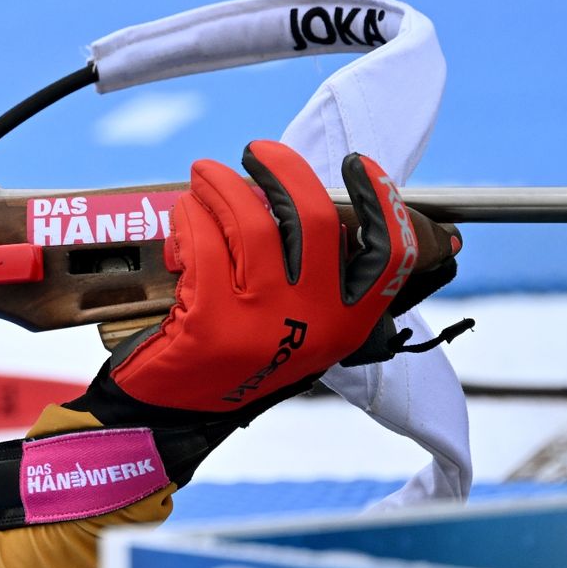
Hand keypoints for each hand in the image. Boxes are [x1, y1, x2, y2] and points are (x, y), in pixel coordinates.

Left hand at [69, 140, 458, 474]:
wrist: (177, 416)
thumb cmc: (237, 358)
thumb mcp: (299, 330)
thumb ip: (320, 279)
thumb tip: (334, 205)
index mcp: (347, 323)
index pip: (390, 255)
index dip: (382, 202)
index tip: (358, 164)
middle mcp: (315, 321)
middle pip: (315, 218)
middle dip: (283, 169)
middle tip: (258, 151)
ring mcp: (263, 320)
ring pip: (251, 221)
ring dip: (223, 183)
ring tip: (206, 173)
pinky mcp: (211, 319)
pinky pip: (204, 241)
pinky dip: (190, 216)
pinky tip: (184, 212)